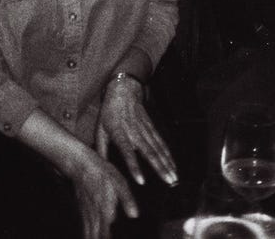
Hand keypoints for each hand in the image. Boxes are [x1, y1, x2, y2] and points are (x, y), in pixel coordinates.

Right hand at [66, 144, 138, 238]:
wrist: (79, 163)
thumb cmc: (102, 171)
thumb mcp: (119, 182)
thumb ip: (127, 200)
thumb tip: (134, 215)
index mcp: (104, 208)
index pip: (106, 232)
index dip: (107, 238)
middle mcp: (94, 213)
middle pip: (96, 234)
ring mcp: (86, 211)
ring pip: (89, 230)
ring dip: (92, 238)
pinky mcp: (81, 207)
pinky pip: (84, 224)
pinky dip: (87, 232)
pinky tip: (88, 235)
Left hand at [96, 74, 177, 190]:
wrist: (124, 91)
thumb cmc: (109, 113)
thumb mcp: (100, 129)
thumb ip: (101, 150)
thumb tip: (102, 168)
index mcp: (119, 134)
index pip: (127, 152)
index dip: (134, 167)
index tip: (141, 182)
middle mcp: (135, 132)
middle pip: (149, 152)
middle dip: (160, 169)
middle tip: (169, 183)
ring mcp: (145, 129)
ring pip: (158, 149)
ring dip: (167, 164)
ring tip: (174, 179)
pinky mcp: (151, 128)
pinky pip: (161, 143)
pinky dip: (168, 155)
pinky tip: (174, 166)